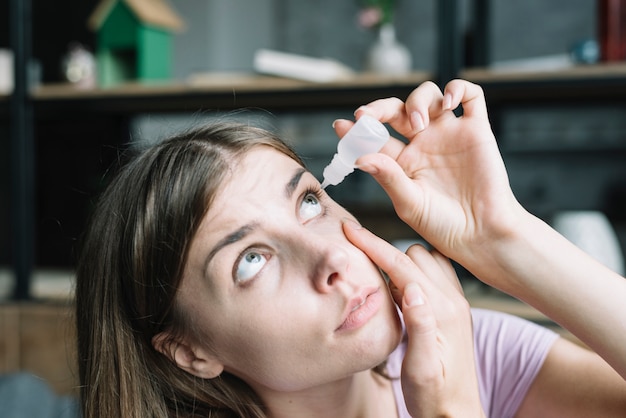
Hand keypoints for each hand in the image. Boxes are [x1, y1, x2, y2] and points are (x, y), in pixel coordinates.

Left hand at [334, 80, 524, 274]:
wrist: (481, 234)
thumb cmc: (443, 226)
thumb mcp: (408, 203)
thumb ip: (387, 177)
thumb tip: (360, 158)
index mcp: (401, 161)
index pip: (374, 137)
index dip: (356, 129)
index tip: (341, 126)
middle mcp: (422, 143)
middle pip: (396, 110)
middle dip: (379, 108)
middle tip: (367, 116)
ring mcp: (448, 134)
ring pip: (428, 96)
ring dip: (417, 100)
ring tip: (417, 123)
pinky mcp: (476, 130)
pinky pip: (470, 96)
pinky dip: (457, 88)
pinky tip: (448, 103)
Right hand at [343, 219, 484, 417]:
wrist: (456, 414)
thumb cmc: (434, 397)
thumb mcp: (421, 368)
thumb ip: (420, 326)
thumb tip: (409, 288)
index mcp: (441, 312)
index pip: (402, 265)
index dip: (374, 245)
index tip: (350, 229)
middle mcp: (453, 301)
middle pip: (415, 254)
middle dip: (386, 251)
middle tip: (360, 261)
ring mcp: (457, 303)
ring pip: (427, 259)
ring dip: (402, 260)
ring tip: (380, 278)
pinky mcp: (454, 309)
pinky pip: (435, 273)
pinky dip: (415, 270)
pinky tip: (400, 289)